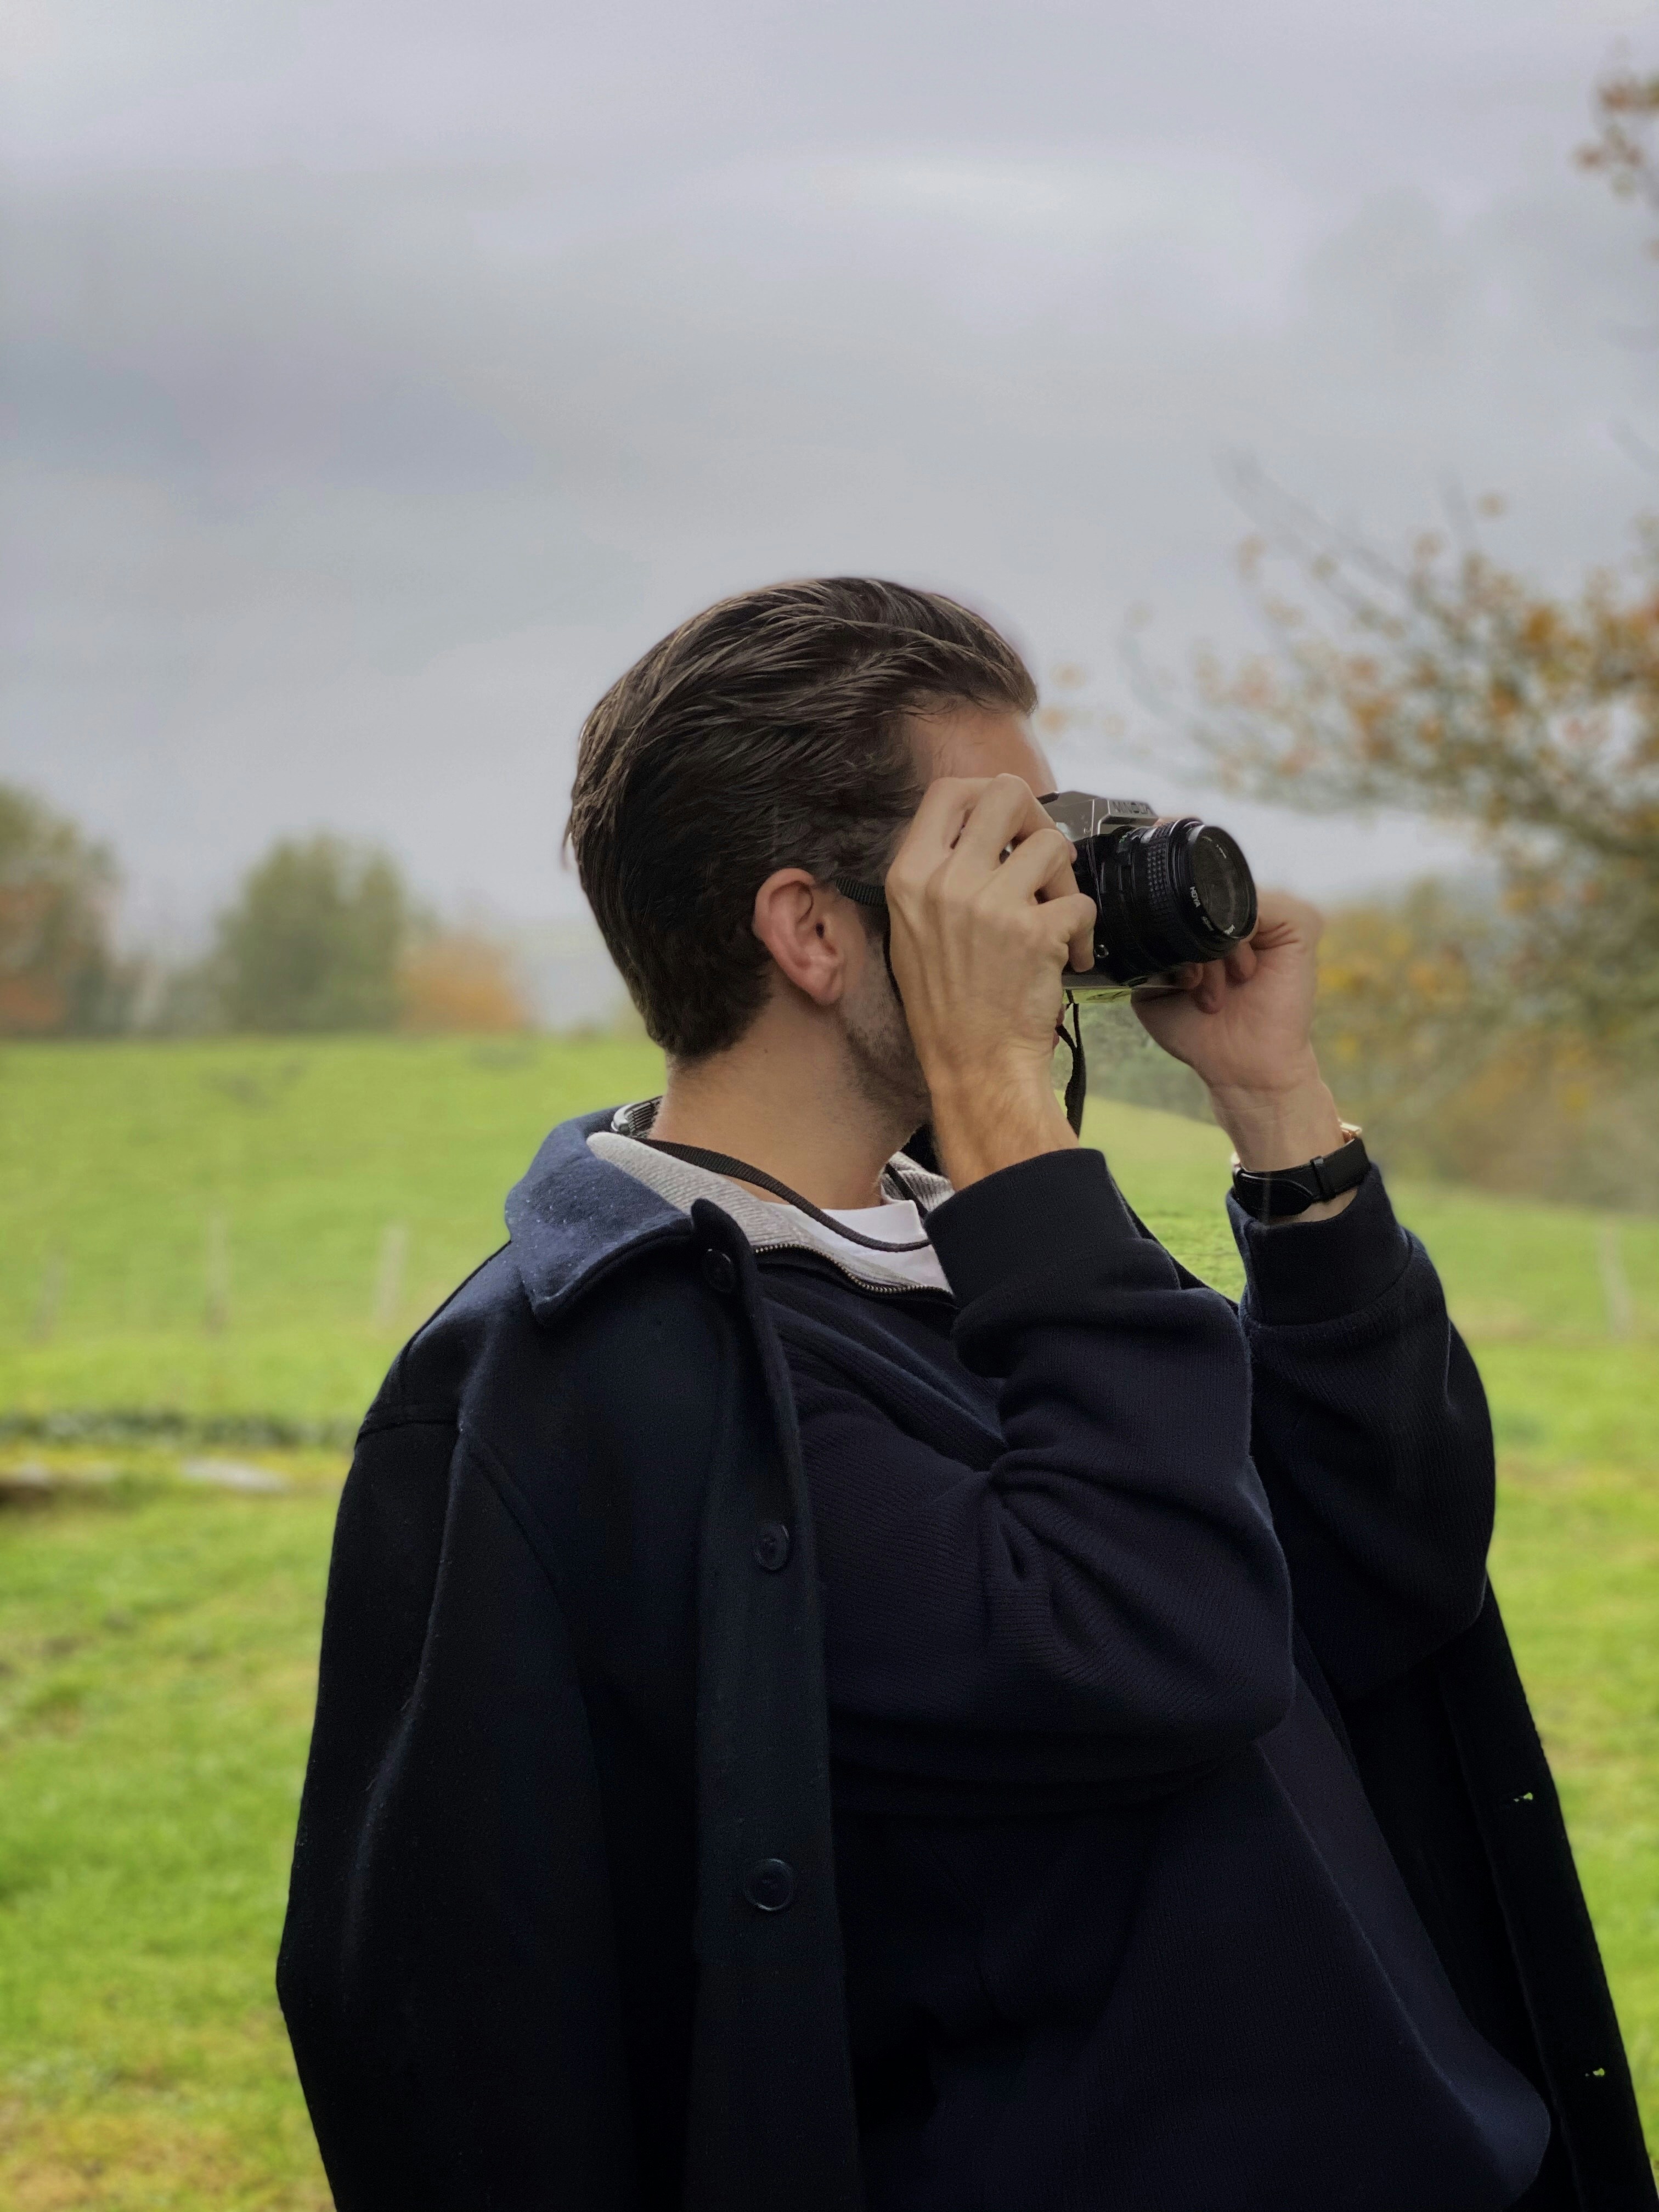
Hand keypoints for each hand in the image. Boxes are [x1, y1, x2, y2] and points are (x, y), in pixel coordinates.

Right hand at [884, 775, 1095, 1187]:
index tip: (1005, 825)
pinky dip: (1086, 929)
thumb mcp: (913, 932)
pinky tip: (1071, 956)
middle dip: (1035, 819)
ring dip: (1065, 880)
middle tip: (1041, 859)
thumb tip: (979, 832)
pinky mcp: (1036, 931)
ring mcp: (991, 904)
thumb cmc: (947, 1006)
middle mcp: (946, 882)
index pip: (948, 791)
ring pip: (1054, 844)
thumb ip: (937, 876)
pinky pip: (1081, 899)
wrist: (974, 1066)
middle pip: (1006, 793)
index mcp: (909, 877)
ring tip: (1056, 917)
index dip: (985, 794)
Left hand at [1132, 890, 1348, 1188]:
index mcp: (1213, 921)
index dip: (1167, 928)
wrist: (1241, 1068)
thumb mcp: (1155, 984)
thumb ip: (1148, 948)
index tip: (1172, 974)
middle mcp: (1244, 912)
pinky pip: (1256, 907)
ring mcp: (1276, 913)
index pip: (1185, 894)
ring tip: (1214, 991)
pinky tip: (1240, 975)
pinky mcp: (1300, 922)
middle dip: (1188, 942)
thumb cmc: (1200, 1030)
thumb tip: (1140, 918)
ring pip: (1225, 904)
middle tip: (1193, 986)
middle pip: (1203, 896)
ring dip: (1210, 949)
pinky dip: (1236, 943)